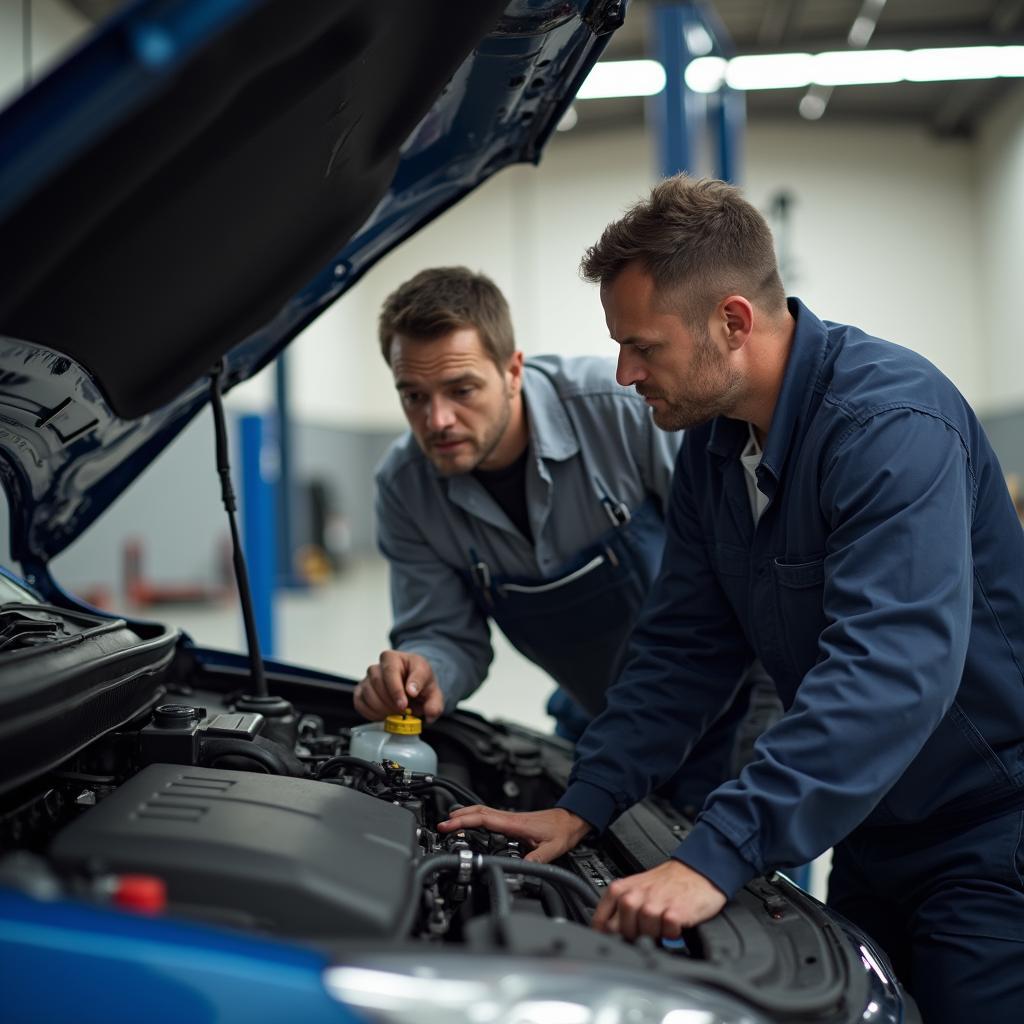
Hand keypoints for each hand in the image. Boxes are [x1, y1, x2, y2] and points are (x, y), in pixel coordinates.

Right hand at [354, 650, 444, 721]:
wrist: (413, 687)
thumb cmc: (420, 684)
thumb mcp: (433, 691)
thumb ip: (434, 702)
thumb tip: (429, 712)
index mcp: (395, 658)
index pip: (391, 670)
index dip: (396, 690)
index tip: (404, 704)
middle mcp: (379, 666)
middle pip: (377, 681)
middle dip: (390, 701)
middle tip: (402, 713)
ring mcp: (368, 678)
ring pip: (367, 692)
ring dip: (381, 708)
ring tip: (395, 715)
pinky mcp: (361, 691)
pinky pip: (360, 702)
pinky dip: (372, 713)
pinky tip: (384, 716)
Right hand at [438, 806, 590, 862]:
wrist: (571, 820)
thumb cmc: (561, 831)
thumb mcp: (552, 849)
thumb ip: (536, 860)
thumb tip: (521, 870)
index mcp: (515, 824)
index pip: (484, 819)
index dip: (465, 820)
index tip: (449, 825)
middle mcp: (510, 819)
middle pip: (479, 812)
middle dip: (458, 816)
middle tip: (442, 824)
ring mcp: (510, 819)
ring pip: (483, 812)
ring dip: (465, 815)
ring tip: (450, 823)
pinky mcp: (512, 822)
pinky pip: (489, 817)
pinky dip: (475, 818)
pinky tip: (471, 825)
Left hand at [592, 859, 725, 940]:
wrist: (698, 871)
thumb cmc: (668, 882)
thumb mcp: (636, 889)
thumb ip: (620, 908)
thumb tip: (605, 933)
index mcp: (621, 889)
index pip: (600, 922)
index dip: (605, 936)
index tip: (613, 941)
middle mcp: (635, 895)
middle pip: (620, 932)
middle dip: (632, 936)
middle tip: (645, 930)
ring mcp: (654, 903)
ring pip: (643, 934)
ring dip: (655, 935)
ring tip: (662, 925)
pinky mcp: (674, 912)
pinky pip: (666, 934)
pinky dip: (672, 934)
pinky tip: (674, 924)